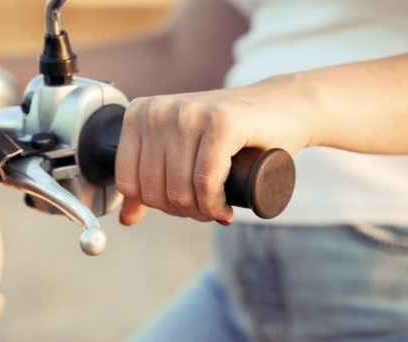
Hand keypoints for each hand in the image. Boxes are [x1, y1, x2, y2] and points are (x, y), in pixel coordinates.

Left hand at [115, 76, 312, 225]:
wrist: (283, 107)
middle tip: (205, 208)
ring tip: (216, 208)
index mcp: (138, 115)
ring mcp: (189, 113)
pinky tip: (224, 208)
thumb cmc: (229, 134)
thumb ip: (147, 181)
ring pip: (180, 190)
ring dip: (200, 212)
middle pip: (154, 190)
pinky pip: (206, 182)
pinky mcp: (221, 121)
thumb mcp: (180, 153)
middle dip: (181, 211)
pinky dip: (214, 205)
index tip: (181, 204)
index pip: (129, 183)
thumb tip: (125, 219)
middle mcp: (158, 111)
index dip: (155, 205)